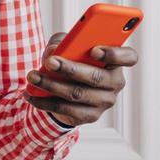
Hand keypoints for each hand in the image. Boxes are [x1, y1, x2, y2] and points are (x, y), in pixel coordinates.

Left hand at [22, 31, 138, 126]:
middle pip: (96, 77)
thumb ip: (63, 42)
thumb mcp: (68, 45)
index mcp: (116, 61)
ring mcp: (104, 102)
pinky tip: (30, 94)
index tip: (94, 49)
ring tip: (32, 77)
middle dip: (70, 69)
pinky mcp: (89, 116)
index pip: (129, 57)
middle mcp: (115, 83)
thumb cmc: (72, 59)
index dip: (114, 53)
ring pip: (77, 94)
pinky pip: (66, 110)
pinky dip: (45, 101)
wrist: (66, 89)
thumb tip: (54, 53)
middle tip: (49, 62)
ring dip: (51, 85)